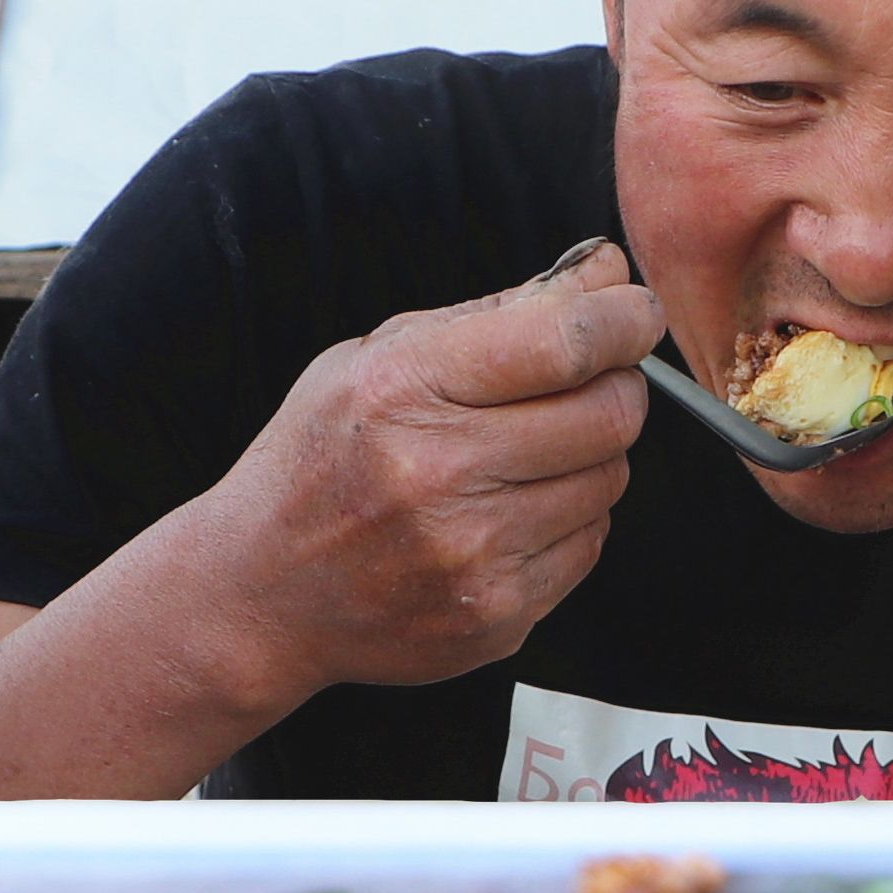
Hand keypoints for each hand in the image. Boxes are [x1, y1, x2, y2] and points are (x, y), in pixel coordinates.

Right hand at [188, 241, 661, 701]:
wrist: (258, 595)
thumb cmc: (321, 460)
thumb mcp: (377, 358)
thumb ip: (498, 313)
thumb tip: (608, 275)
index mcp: (404, 389)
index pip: (566, 341)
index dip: (625, 318)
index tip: (635, 312)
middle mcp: (438, 474)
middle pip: (610, 413)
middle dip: (615, 386)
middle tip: (582, 384)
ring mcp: (471, 555)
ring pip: (609, 480)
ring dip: (586, 458)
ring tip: (518, 459)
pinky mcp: (497, 617)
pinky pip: (589, 545)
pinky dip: (566, 521)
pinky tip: (503, 517)